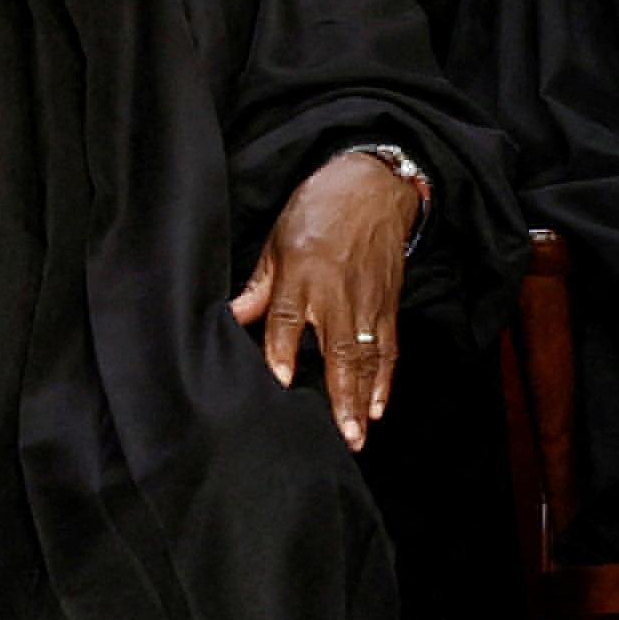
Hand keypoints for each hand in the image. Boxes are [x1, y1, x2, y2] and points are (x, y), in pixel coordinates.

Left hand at [231, 151, 424, 449]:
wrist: (374, 186)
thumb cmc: (320, 207)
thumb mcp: (278, 239)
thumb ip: (259, 286)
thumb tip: (230, 316)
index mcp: (301, 274)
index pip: (288, 320)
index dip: (283, 351)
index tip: (281, 381)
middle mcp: (335, 293)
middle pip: (337, 351)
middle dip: (339, 395)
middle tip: (341, 433)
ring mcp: (366, 301)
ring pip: (366, 357)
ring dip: (362, 397)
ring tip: (358, 433)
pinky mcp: (387, 304)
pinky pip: (388, 347)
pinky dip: (385, 379)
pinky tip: (378, 405)